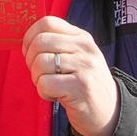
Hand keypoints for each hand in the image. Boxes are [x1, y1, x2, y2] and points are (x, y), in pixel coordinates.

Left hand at [23, 16, 119, 135]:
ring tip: (50, 86)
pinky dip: (43, 92)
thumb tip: (27, 41)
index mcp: (82, 37)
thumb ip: (57, 45)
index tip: (29, 52)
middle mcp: (85, 48)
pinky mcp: (81, 87)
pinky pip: (45, 83)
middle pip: (40, 42)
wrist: (109, 112)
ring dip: (37, 78)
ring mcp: (85, 67)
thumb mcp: (77, 58)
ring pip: (40, 63)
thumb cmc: (83, 84)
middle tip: (39, 74)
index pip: (48, 22)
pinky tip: (55, 96)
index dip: (30, 36)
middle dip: (30, 61)